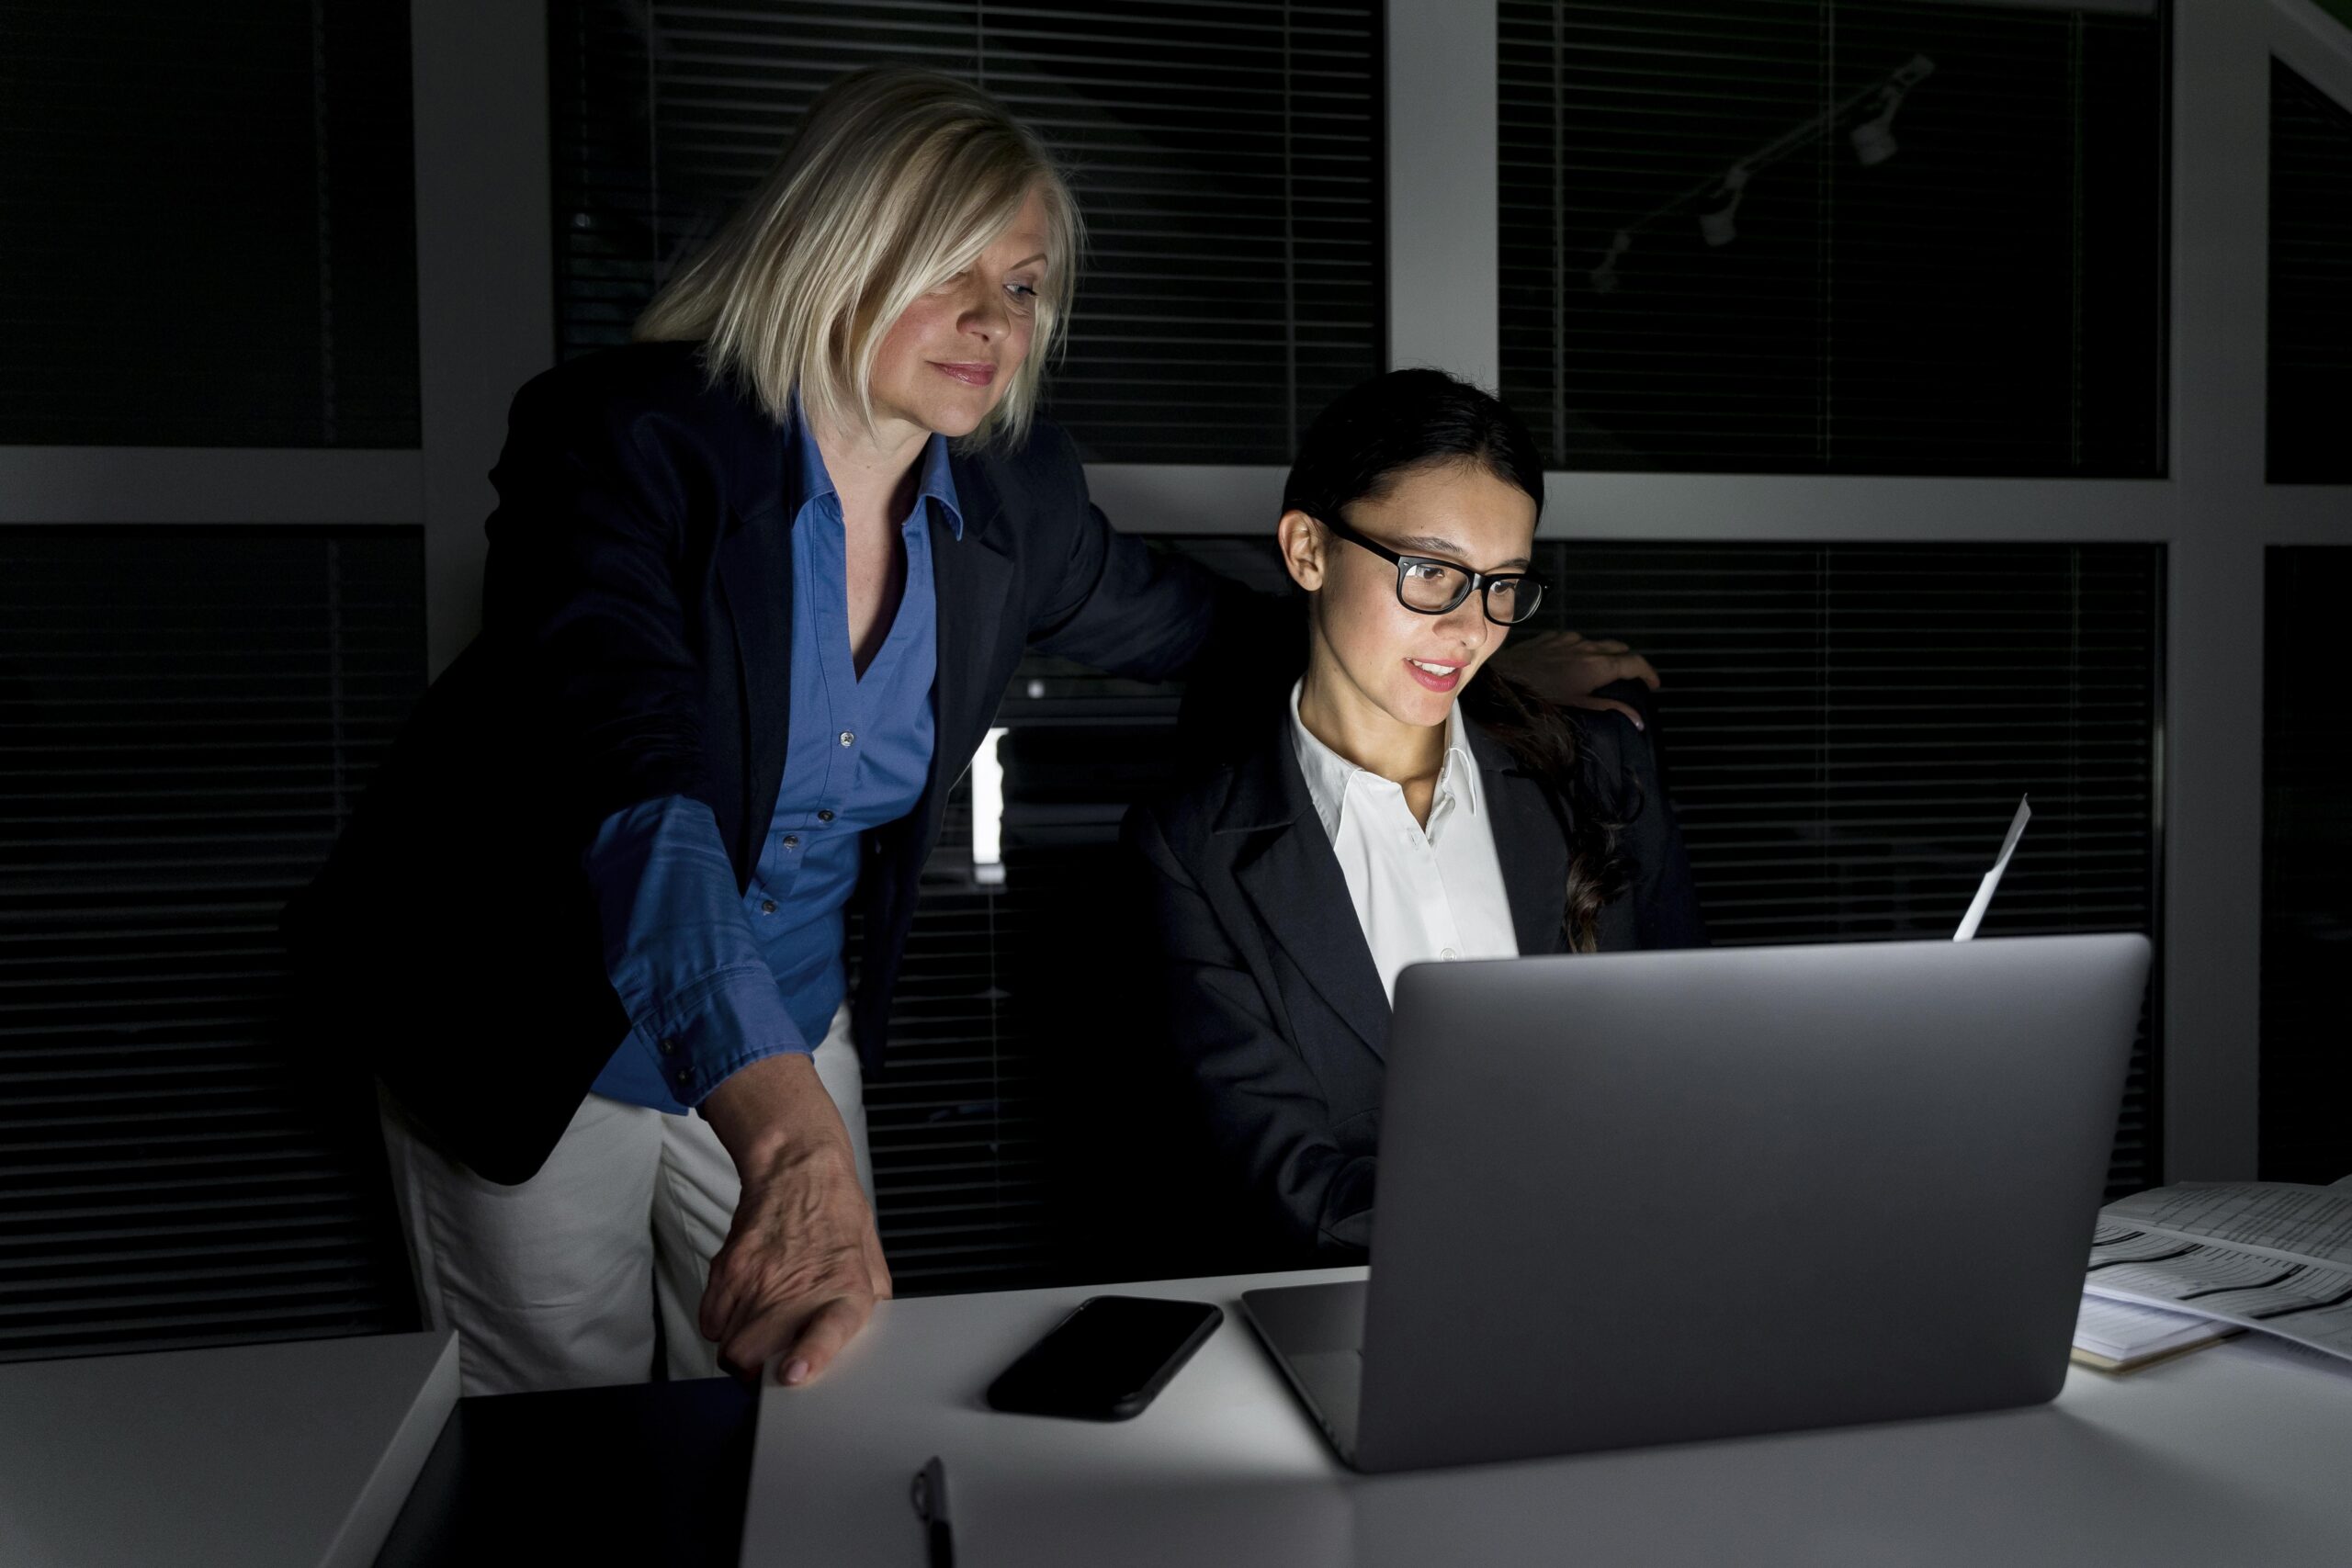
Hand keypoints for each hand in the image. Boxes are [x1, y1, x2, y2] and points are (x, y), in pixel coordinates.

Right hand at [697, 1051, 892, 1386]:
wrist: (798, 1170)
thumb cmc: (836, 1214)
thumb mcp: (871, 1260)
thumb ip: (872, 1304)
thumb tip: (872, 1342)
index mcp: (846, 1289)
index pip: (826, 1329)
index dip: (809, 1354)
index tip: (793, 1372)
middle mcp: (798, 1287)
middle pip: (751, 1356)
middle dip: (758, 1373)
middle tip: (771, 1362)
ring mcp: (757, 1279)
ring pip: (728, 1345)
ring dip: (740, 1349)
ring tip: (760, 1329)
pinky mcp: (728, 1268)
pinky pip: (710, 1321)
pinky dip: (721, 1323)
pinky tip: (741, 1306)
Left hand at [1488, 629, 1661, 728]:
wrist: (1504, 678)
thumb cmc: (1541, 696)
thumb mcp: (1579, 705)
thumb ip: (1611, 707)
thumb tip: (1638, 720)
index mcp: (1599, 666)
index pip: (1636, 663)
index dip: (1649, 673)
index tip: (1653, 685)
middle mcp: (1589, 647)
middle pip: (1621, 649)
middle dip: (1628, 663)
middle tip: (1628, 681)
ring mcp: (1571, 638)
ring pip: (1599, 643)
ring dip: (1604, 656)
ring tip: (1598, 674)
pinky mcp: (1554, 635)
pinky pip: (1576, 640)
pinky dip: (1582, 650)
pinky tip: (1570, 664)